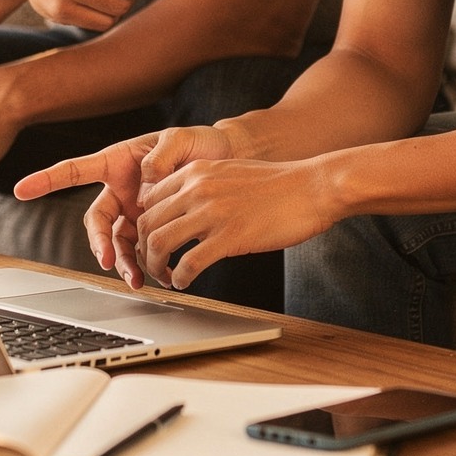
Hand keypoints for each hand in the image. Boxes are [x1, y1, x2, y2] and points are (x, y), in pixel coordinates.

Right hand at [14, 125, 234, 287]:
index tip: (22, 190)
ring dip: (124, 263)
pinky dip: (149, 266)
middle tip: (109, 260)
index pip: (76, 170)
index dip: (48, 179)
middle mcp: (121, 188)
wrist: (229, 160)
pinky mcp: (153, 227)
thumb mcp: (181, 139)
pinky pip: (142, 251)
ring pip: (118, 242)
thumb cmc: (199, 144)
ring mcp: (135, 210)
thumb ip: (161, 156)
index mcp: (118, 161)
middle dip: (99, 242)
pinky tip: (162, 276)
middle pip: (97, 220)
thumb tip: (145, 182)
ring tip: (137, 280)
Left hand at [135, 154, 340, 288]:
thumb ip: (203, 186)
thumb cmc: (278, 184)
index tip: (151, 242)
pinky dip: (180, 278)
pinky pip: (188, 263)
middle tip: (155, 265)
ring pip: (159, 243)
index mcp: (196, 171)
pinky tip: (185, 283)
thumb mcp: (230, 172)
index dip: (143, 226)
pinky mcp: (230, 237)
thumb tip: (185, 209)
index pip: (148, 200)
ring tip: (167, 277)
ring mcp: (212, 212)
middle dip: (144, 250)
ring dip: (156, 267)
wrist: (312, 187)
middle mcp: (197, 189)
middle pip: (146, 223)